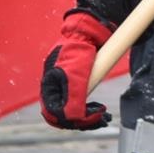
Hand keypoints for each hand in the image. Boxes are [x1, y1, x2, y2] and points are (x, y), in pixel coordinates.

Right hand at [40, 10, 114, 129]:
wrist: (90, 32)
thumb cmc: (78, 50)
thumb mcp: (75, 75)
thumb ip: (73, 98)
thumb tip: (74, 119)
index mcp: (49, 86)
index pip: (53, 113)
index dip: (70, 120)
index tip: (89, 118)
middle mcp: (55, 88)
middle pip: (63, 115)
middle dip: (81, 121)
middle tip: (101, 119)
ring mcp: (65, 86)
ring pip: (73, 111)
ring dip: (87, 117)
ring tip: (104, 117)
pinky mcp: (77, 84)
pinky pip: (80, 103)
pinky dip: (90, 109)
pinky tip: (100, 108)